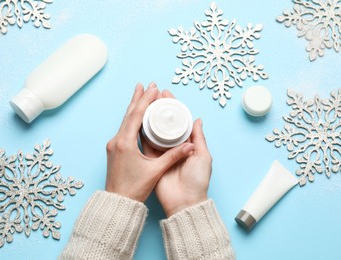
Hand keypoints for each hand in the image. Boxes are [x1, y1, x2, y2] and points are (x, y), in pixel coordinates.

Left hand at [105, 83, 194, 201]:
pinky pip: (123, 128)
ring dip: (133, 107)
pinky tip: (135, 116)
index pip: (136, 115)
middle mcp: (117, 141)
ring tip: (140, 94)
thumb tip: (191, 146)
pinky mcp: (114, 150)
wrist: (117, 202)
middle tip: (146, 84)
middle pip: (128, 114)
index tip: (153, 88)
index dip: (146, 100)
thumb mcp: (155, 170)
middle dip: (138, 98)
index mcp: (125, 143)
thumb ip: (173, 156)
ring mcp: (113, 145)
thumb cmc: (134, 188)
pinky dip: (130, 118)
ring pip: (124, 120)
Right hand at [141, 90, 211, 216]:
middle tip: (154, 93)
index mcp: (187, 144)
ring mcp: (161, 152)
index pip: (179, 121)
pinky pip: (145, 143)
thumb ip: (198, 138)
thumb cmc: (197, 180)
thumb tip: (197, 119)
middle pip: (165, 123)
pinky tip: (138, 119)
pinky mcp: (151, 160)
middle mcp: (173, 146)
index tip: (166, 94)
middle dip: (159, 108)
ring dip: (150, 116)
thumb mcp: (202, 156)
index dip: (173, 107)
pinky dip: (142, 132)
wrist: (184, 201)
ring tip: (146, 102)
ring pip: (155, 130)